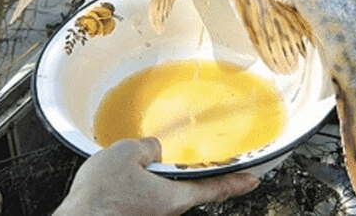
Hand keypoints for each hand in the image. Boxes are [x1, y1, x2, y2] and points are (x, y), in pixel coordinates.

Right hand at [53, 138, 259, 215]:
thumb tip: (155, 149)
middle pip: (186, 187)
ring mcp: (149, 214)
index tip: (254, 179)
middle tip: (193, 157)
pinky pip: (143, 194)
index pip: (215, 187)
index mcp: (173, 196)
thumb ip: (148, 146)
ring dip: (159, 176)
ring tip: (140, 161)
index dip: (237, 181)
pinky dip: (141, 181)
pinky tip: (123, 174)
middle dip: (188, 171)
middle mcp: (166, 210)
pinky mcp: (133, 214)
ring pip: (162, 190)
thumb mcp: (127, 153)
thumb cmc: (101, 196)